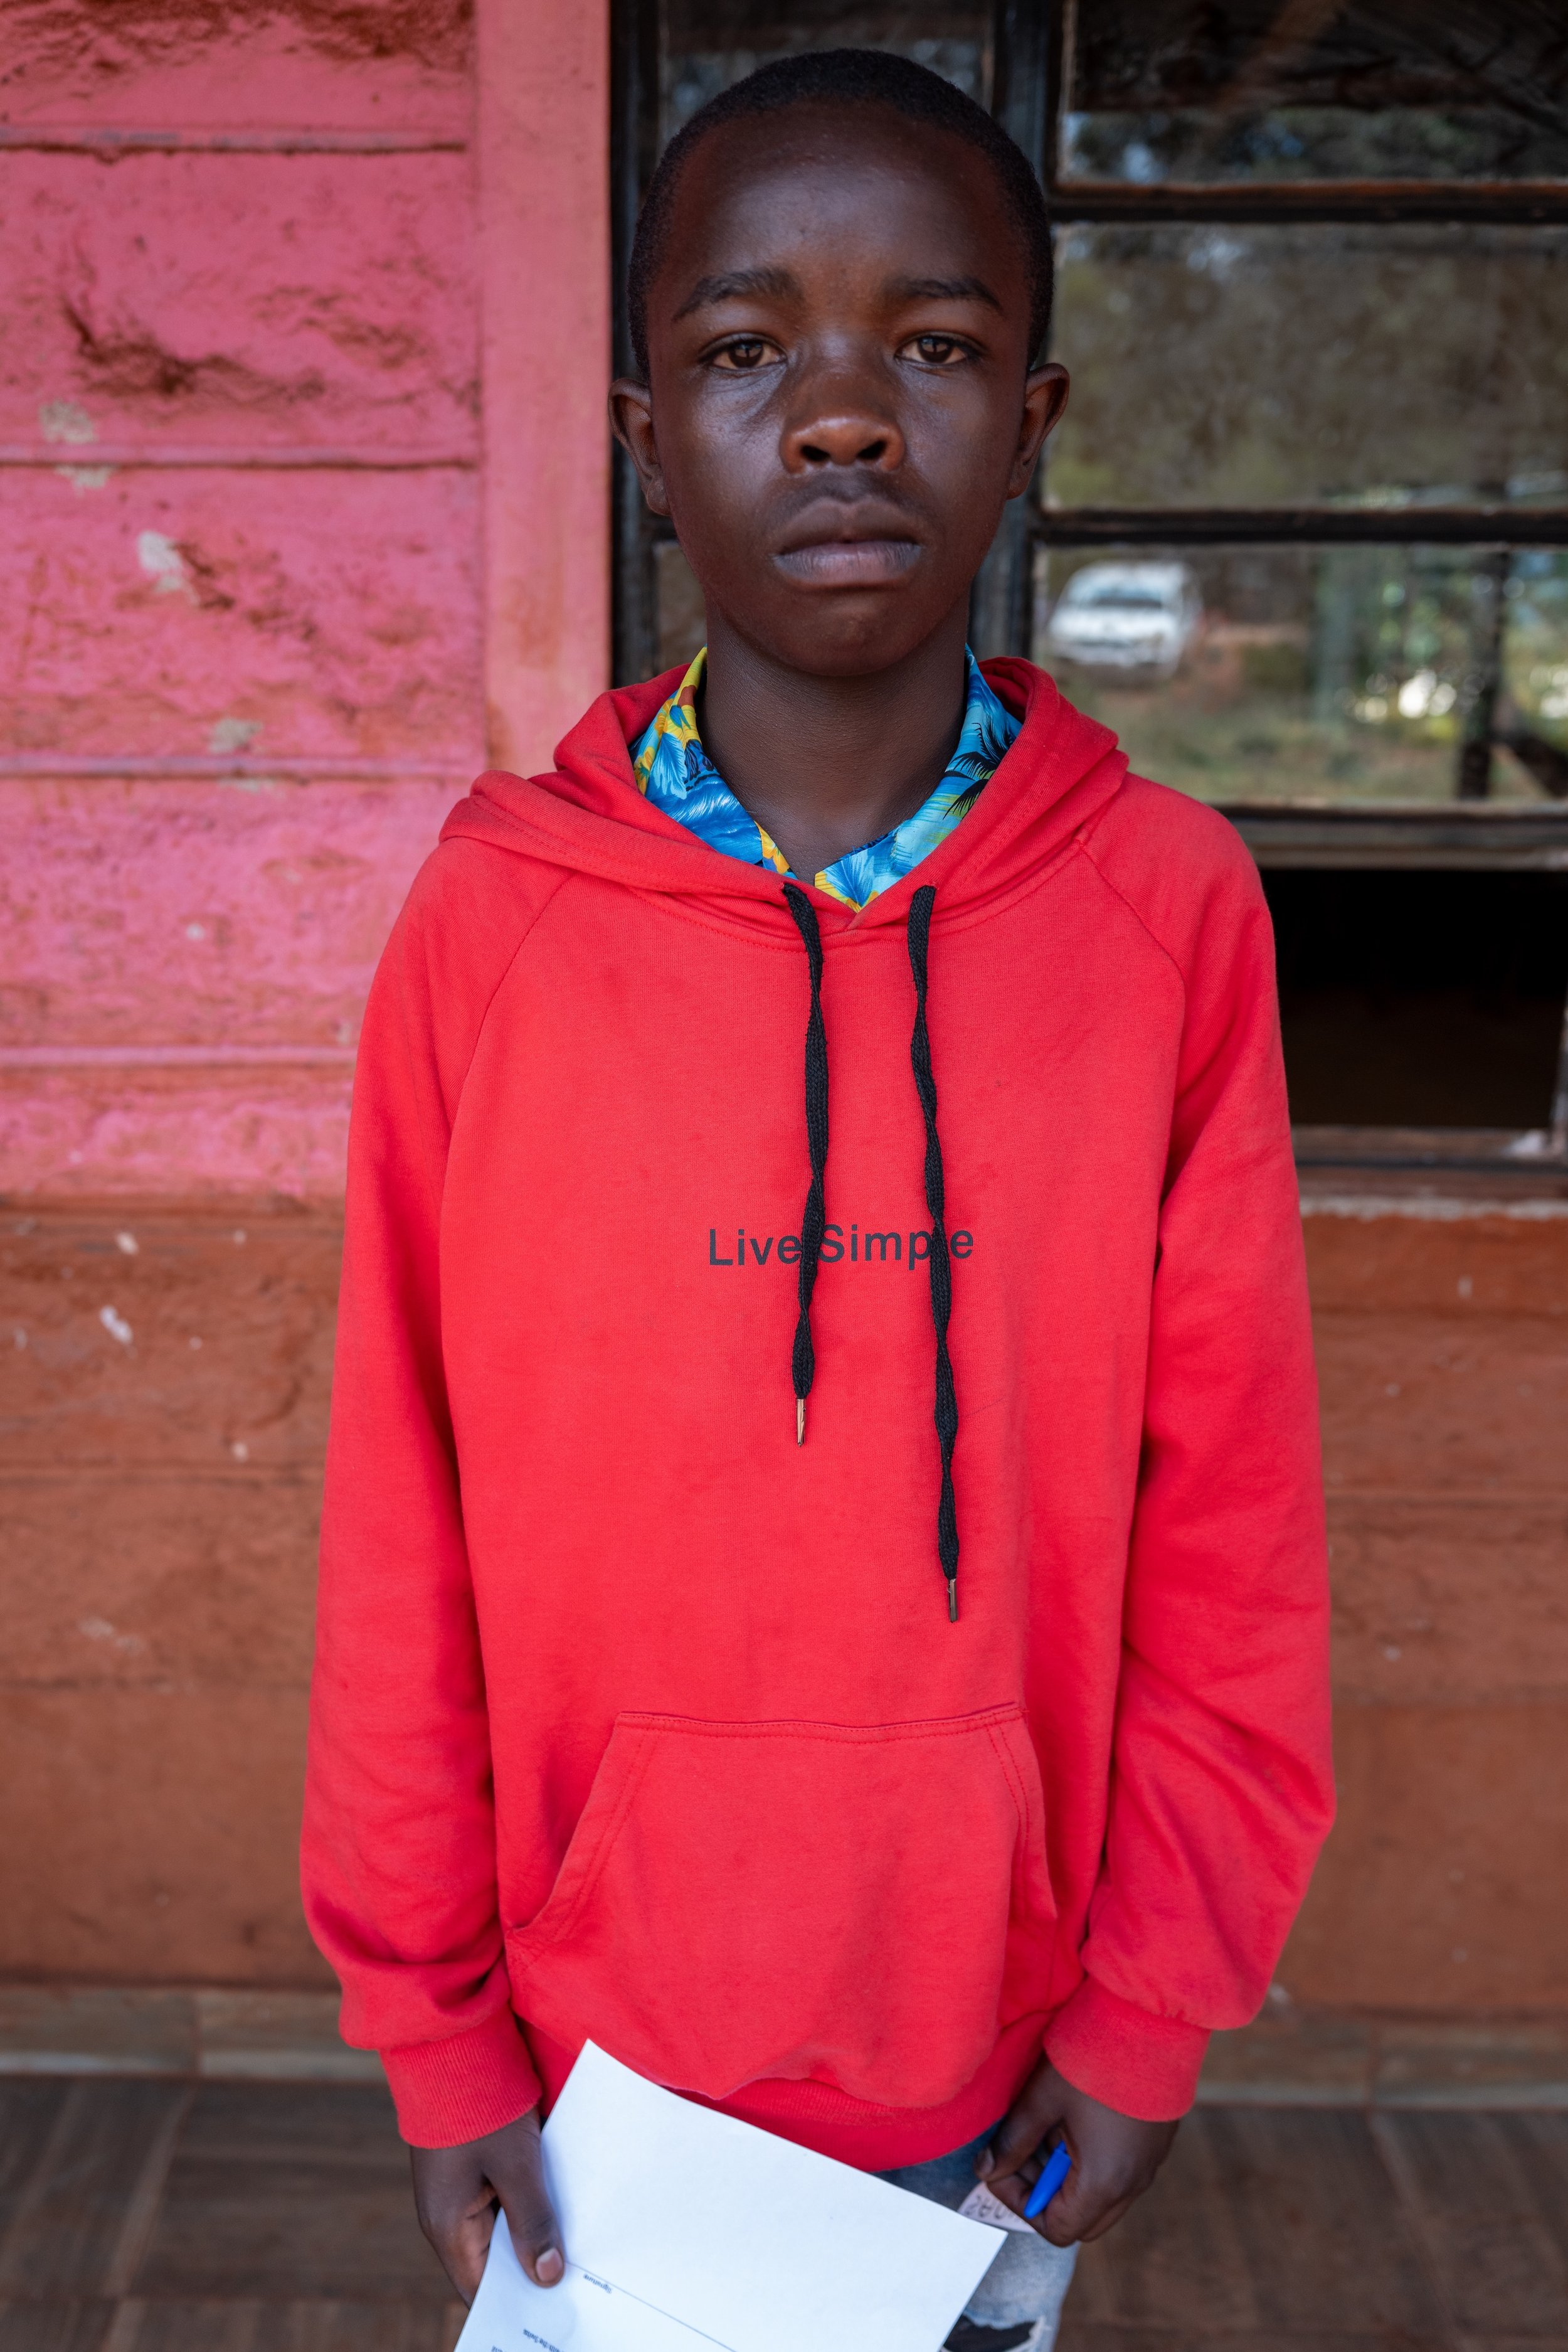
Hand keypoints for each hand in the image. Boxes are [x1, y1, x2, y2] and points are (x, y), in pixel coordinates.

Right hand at [410, 2106, 564, 2301]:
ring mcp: (456, 2187)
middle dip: (533, 2266)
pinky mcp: (469, 2164)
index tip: (559, 2309)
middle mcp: (447, 2214)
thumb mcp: (516, 2165)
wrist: (451, 2043)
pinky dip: (526, 2202)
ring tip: (579, 2244)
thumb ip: (532, 2222)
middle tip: (581, 2278)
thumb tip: (548, 2278)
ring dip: (532, 2230)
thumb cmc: (479, 2103)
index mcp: (448, 2226)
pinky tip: (560, 2201)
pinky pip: (499, 2196)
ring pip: (499, 2226)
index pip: (483, 2288)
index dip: (519, 2302)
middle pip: (493, 2260)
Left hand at [975, 2058, 1178, 2246]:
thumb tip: (987, 2170)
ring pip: (1100, 2194)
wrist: (1150, 2017)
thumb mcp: (1042, 2099)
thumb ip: (1012, 2141)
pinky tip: (1074, 2117)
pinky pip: (1118, 2170)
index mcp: (1104, 2183)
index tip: (1001, 2168)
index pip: (1056, 2229)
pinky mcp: (1156, 2142)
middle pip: (1080, 2219)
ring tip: (1045, 2125)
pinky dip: (1090, 2159)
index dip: (1019, 2203)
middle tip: (1021, 2150)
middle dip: (1042, 2192)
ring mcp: (1149, 2164)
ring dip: (1065, 2174)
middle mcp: (1133, 2184)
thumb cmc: (1094, 2058)